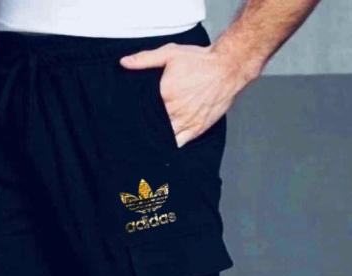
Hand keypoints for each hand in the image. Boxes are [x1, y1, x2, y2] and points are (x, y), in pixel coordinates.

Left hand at [120, 42, 255, 147]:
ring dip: (157, 138)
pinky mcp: (196, 129)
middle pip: (153, 126)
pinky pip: (179, 143)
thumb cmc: (199, 60)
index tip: (130, 118)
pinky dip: (170, 145)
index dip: (136, 115)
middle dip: (146, 128)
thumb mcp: (170, 53)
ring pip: (164, 137)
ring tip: (150, 138)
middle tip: (138, 130)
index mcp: (164, 94)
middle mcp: (174, 111)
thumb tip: (124, 63)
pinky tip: (165, 144)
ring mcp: (186, 122)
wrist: (227, 68)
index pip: (143, 111)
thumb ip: (145, 59)